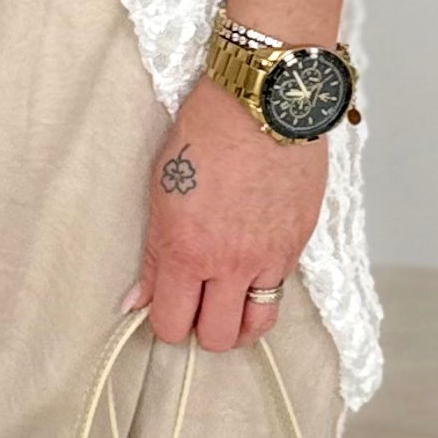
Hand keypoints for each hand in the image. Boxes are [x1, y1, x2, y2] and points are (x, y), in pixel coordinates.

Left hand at [126, 76, 328, 349]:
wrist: (262, 99)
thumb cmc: (205, 133)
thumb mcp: (160, 191)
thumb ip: (154, 256)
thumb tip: (138, 300)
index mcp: (186, 251)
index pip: (171, 324)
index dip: (165, 323)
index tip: (165, 310)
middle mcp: (230, 263)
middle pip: (216, 338)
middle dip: (202, 330)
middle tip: (196, 307)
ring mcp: (270, 256)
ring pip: (256, 325)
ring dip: (239, 322)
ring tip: (229, 303)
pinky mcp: (299, 242)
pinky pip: (282, 289)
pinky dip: (264, 289)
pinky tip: (252, 268)